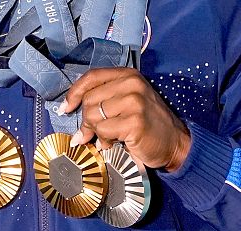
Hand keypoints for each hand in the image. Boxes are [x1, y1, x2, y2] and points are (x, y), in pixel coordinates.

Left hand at [59, 67, 190, 171]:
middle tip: (88, 134)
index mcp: (128, 75)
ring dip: (95, 132)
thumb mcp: (128, 102)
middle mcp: (131, 84)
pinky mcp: (134, 121)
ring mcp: (134, 101)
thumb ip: (104, 99)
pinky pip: (103, 131)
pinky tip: (114, 144)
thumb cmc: (148, 124)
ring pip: (93, 116)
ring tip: (106, 139)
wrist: (175, 142)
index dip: (74, 92)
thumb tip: (70, 110)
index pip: (91, 77)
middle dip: (85, 121)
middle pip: (89, 100)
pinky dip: (104, 141)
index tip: (65, 108)